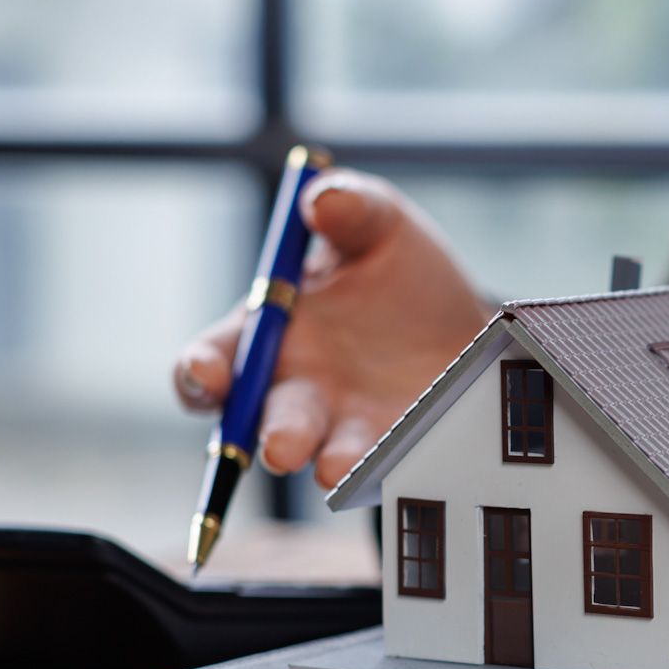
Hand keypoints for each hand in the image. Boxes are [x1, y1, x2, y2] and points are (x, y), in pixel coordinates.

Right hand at [173, 169, 491, 487]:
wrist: (469, 320)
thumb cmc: (400, 269)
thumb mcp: (381, 224)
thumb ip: (351, 207)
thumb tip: (322, 199)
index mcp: (268, 333)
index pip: (213, 361)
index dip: (200, 372)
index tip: (209, 374)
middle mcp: (293, 389)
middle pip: (259, 423)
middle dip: (267, 434)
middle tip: (280, 447)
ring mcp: (340, 428)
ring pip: (318, 454)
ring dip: (324, 462)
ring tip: (334, 468)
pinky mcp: (390, 453)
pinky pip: (380, 468)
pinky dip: (382, 469)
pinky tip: (393, 465)